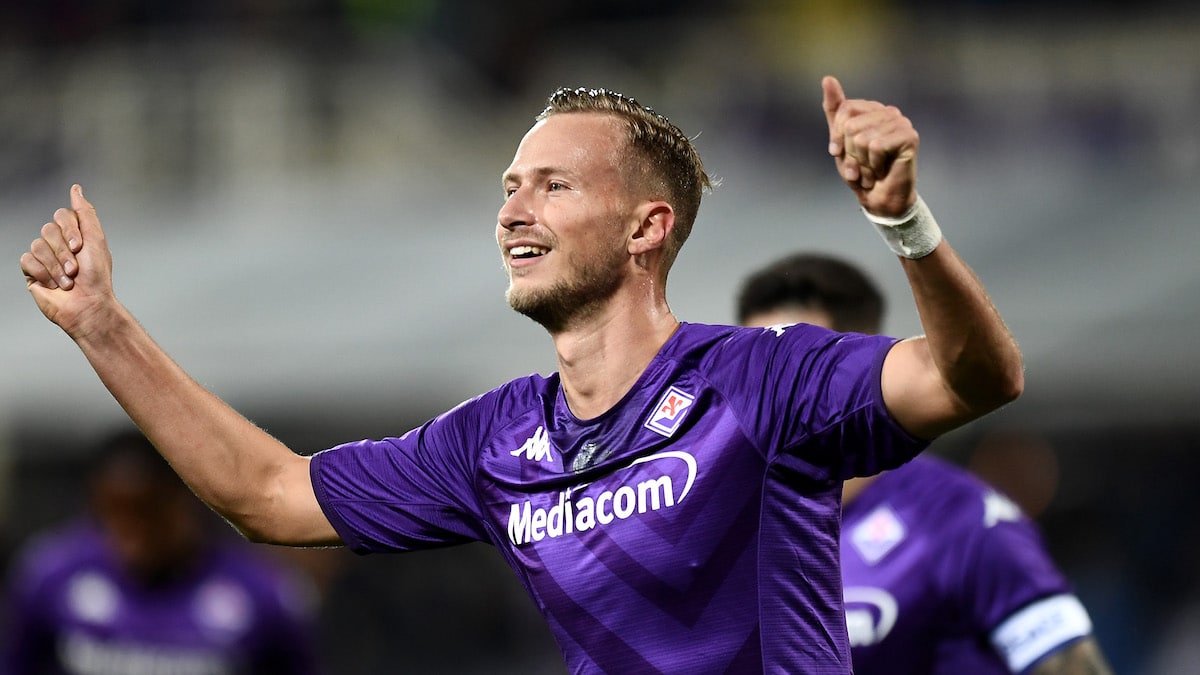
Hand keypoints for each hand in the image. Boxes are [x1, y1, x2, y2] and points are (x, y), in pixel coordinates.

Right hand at [20, 184, 116, 338]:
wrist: (88, 305)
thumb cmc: (96, 277)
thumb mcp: (96, 239)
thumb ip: (85, 213)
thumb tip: (76, 189)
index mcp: (75, 235)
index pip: (62, 215)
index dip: (69, 230)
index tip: (80, 247)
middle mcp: (58, 244)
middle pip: (48, 229)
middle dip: (64, 252)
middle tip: (76, 269)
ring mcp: (44, 258)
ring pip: (37, 245)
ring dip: (56, 265)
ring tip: (68, 281)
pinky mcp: (32, 272)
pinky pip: (27, 260)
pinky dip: (44, 273)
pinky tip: (54, 285)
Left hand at [822, 76, 918, 217]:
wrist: (880, 198)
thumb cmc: (860, 171)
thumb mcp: (840, 141)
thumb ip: (835, 110)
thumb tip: (828, 78)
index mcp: (871, 109)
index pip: (844, 110)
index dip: (837, 136)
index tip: (839, 154)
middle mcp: (888, 111)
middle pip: (851, 126)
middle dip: (850, 153)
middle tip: (860, 167)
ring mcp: (901, 122)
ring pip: (862, 138)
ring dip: (861, 163)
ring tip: (870, 170)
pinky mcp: (909, 136)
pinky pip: (876, 147)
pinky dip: (873, 165)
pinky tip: (882, 170)